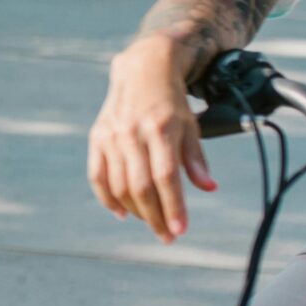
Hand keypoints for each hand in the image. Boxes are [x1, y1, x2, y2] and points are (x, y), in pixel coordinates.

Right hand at [89, 37, 216, 242]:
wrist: (142, 69)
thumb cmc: (171, 102)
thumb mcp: (191, 125)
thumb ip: (196, 158)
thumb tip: (208, 187)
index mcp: (161, 128)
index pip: (166, 176)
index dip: (173, 206)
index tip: (180, 230)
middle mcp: (133, 132)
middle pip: (141, 186)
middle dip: (155, 217)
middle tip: (167, 236)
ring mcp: (112, 135)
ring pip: (119, 185)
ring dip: (136, 211)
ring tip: (152, 222)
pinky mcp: (97, 137)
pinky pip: (97, 176)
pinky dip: (108, 199)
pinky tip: (122, 213)